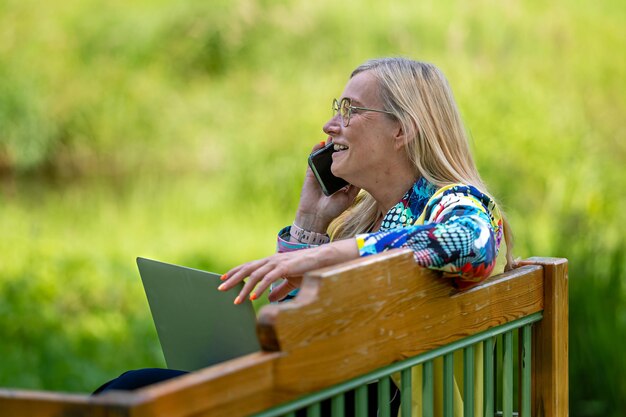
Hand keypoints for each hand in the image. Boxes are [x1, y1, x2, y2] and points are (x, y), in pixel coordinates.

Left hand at [218, 239, 358, 303]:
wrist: (324, 259)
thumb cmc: (308, 269)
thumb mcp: (291, 282)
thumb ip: (279, 290)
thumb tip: (269, 299)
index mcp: (271, 262)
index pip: (249, 266)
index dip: (236, 272)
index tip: (223, 279)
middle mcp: (271, 261)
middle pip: (247, 269)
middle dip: (233, 279)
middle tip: (220, 288)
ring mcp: (277, 263)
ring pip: (255, 275)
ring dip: (243, 288)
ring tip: (235, 300)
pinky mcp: (285, 268)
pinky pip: (268, 279)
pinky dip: (259, 288)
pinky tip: (252, 297)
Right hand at [295, 141, 359, 231]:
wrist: (316, 216)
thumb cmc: (333, 208)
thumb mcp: (350, 196)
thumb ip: (356, 184)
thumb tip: (366, 170)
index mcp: (341, 176)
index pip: (347, 160)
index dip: (351, 151)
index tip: (359, 142)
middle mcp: (332, 171)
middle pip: (336, 154)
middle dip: (340, 144)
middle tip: (346, 135)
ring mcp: (320, 170)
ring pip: (324, 154)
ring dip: (328, 144)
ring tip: (334, 136)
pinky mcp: (310, 171)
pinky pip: (312, 158)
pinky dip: (315, 150)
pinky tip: (321, 144)